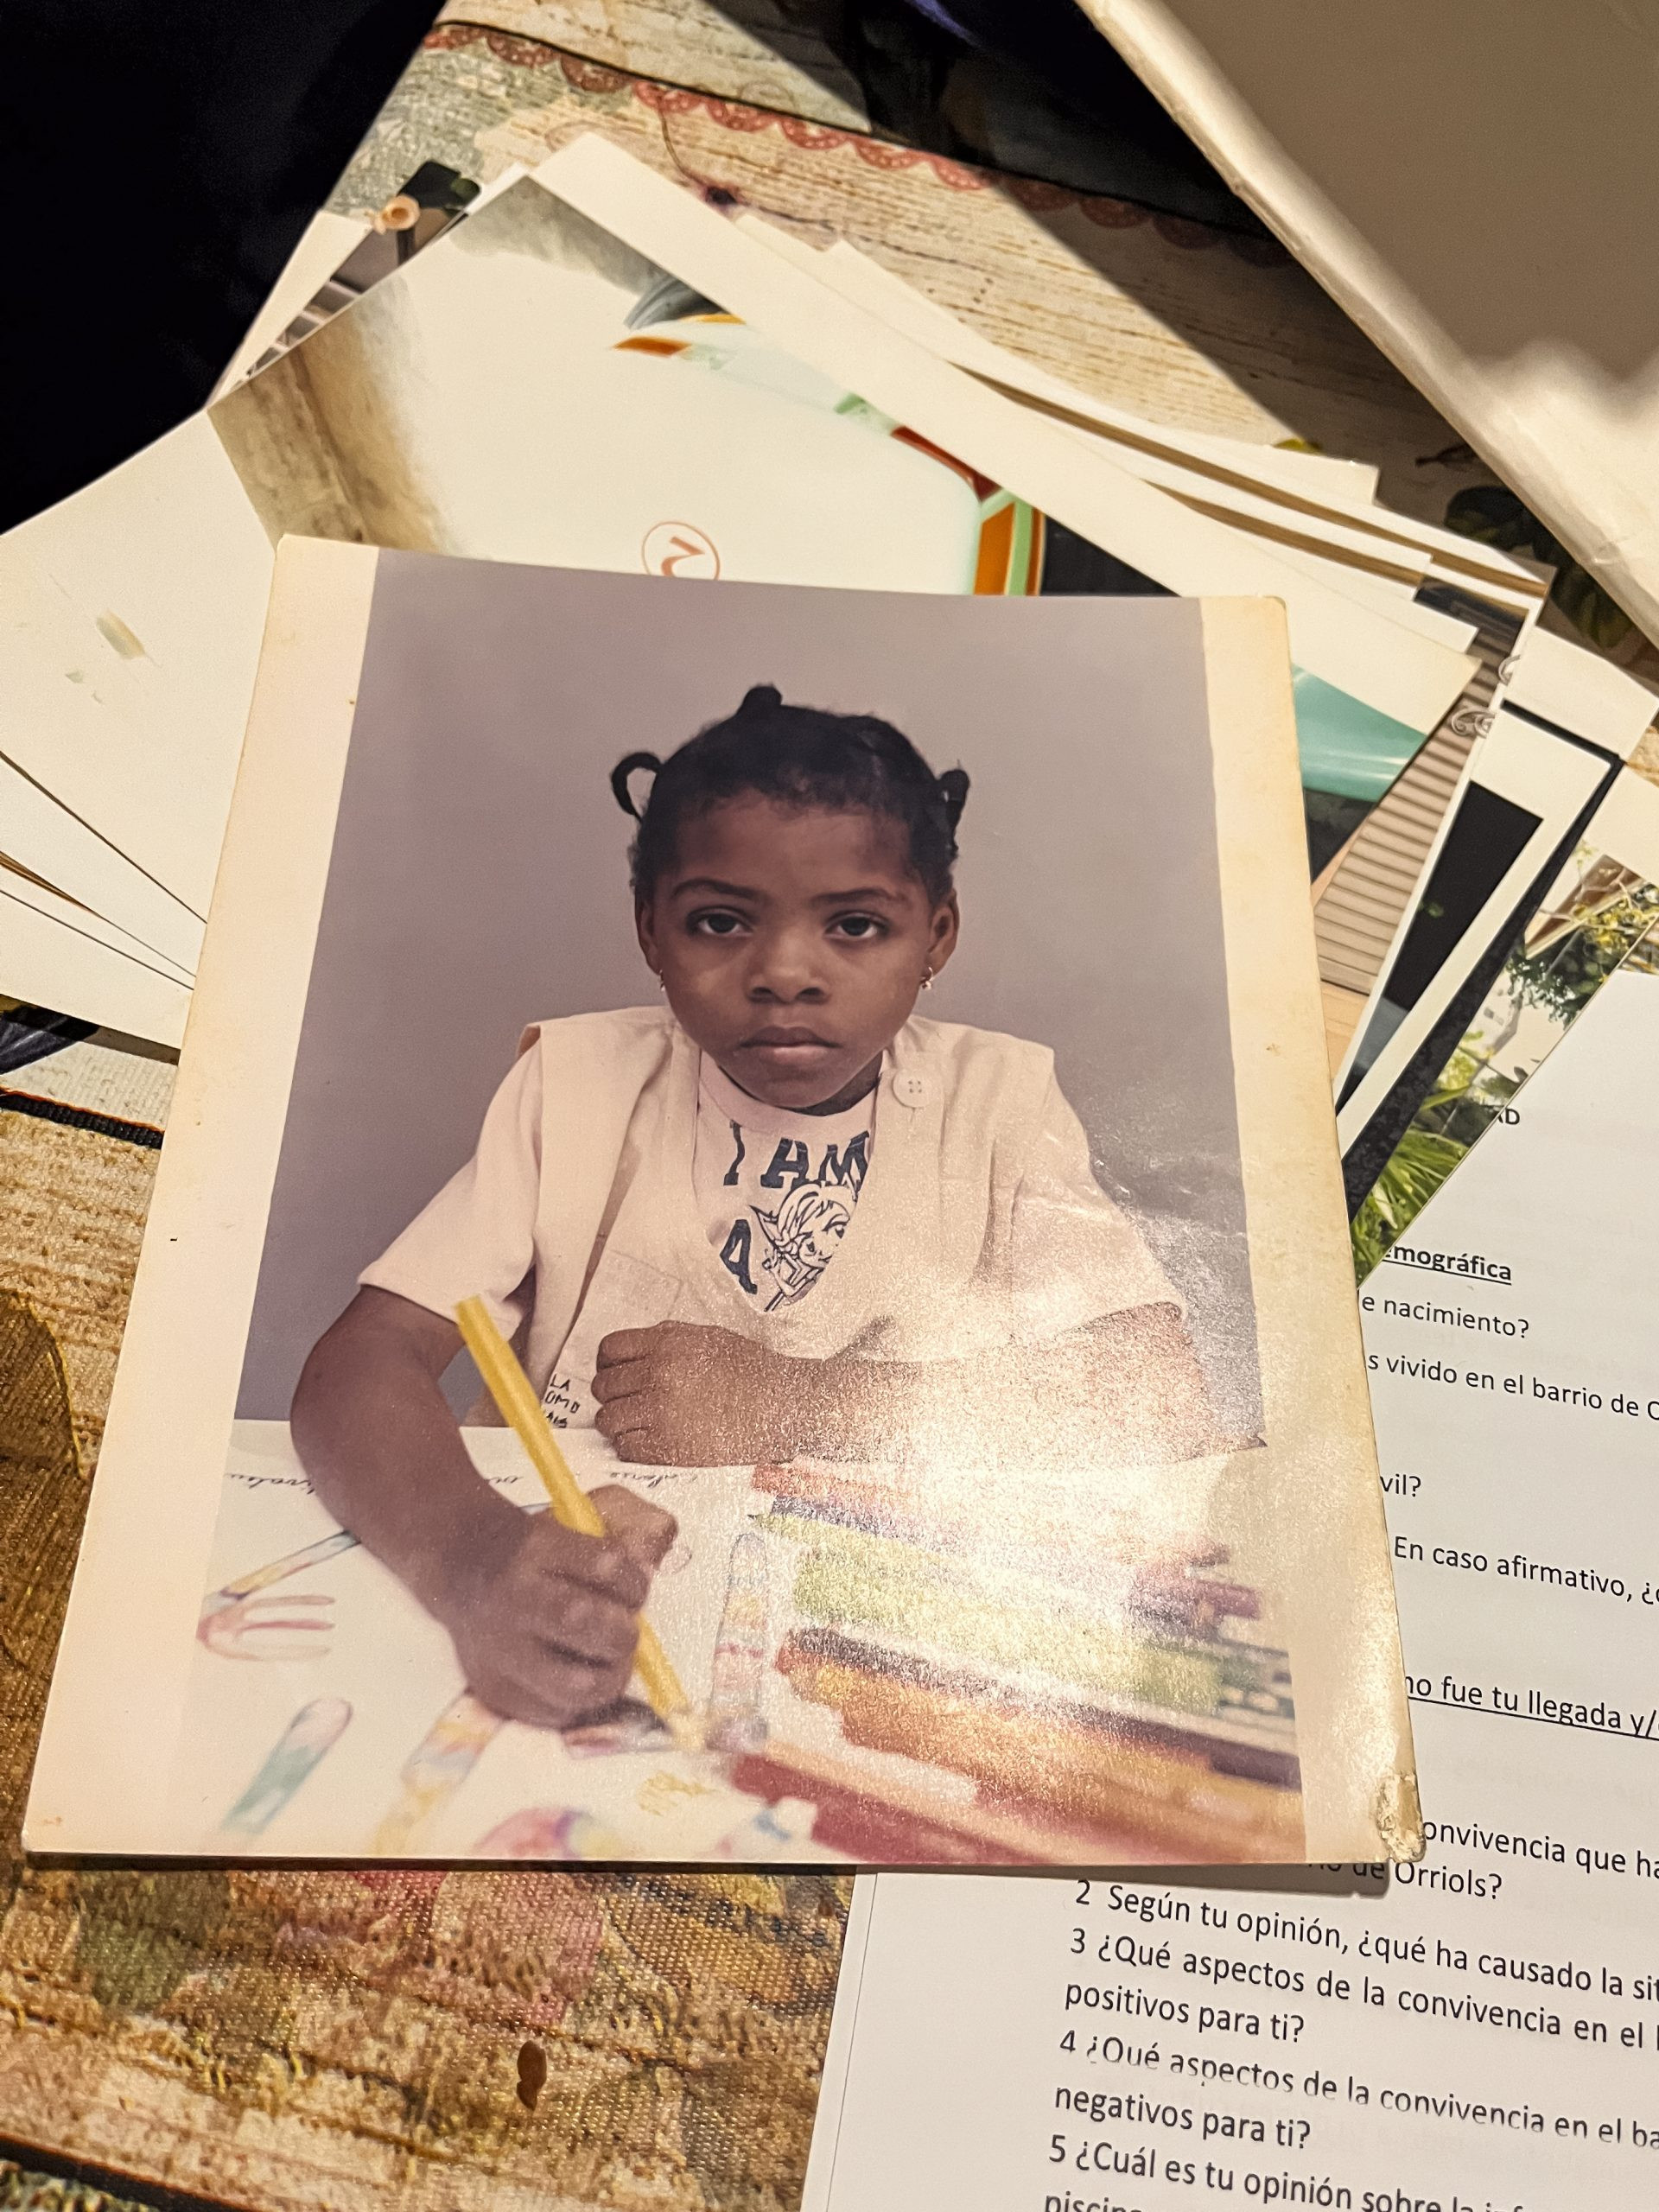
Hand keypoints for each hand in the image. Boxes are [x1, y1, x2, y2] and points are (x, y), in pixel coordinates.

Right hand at [435, 1486, 676, 1726]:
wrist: (464, 1569)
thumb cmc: (539, 1553)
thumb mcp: (578, 1523)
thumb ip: (627, 1537)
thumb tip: (652, 1567)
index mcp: (539, 1549)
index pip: (606, 1566)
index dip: (635, 1582)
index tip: (634, 1587)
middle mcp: (515, 1599)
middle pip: (584, 1622)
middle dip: (622, 1633)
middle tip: (623, 1631)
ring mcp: (500, 1651)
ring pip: (575, 1686)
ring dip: (609, 1676)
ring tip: (607, 1661)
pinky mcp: (495, 1690)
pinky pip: (557, 1714)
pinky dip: (581, 1701)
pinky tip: (578, 1675)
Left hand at [592, 1322, 817, 1464]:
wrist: (785, 1404)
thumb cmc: (752, 1371)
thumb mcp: (708, 1338)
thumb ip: (666, 1342)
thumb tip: (631, 1356)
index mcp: (667, 1342)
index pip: (609, 1350)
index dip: (606, 1365)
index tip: (614, 1375)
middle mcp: (659, 1373)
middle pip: (603, 1387)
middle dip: (612, 1397)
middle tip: (628, 1404)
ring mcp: (661, 1411)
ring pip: (608, 1420)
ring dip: (618, 1425)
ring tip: (637, 1426)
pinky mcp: (668, 1446)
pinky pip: (625, 1448)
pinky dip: (631, 1447)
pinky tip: (651, 1443)